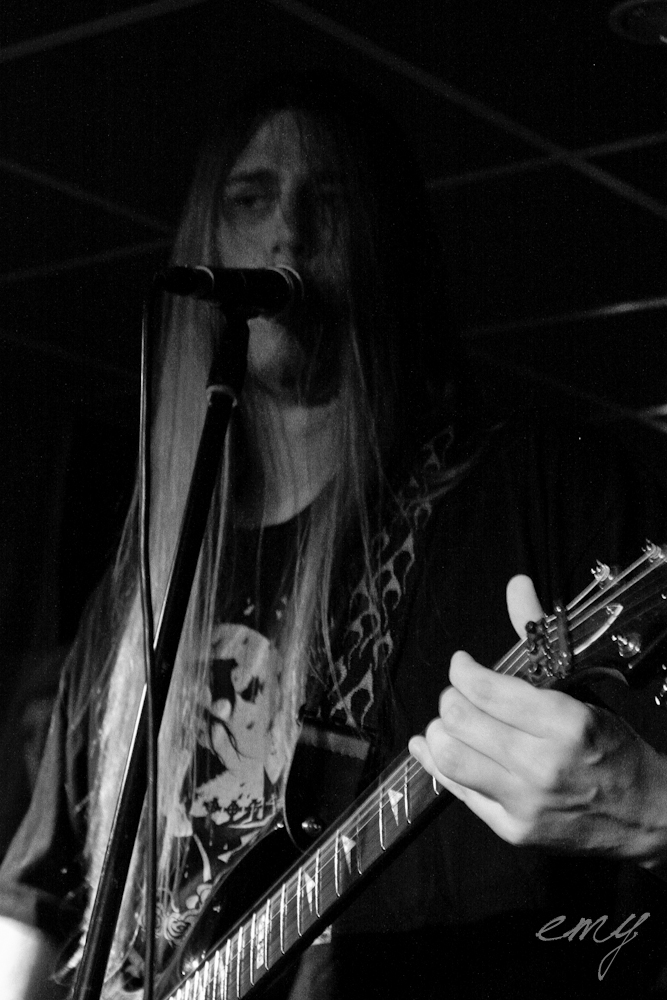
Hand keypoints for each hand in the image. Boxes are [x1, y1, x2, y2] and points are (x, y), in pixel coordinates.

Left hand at [409, 576, 666, 857]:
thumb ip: (541, 640)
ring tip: (452, 720)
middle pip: (458, 720)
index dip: (463, 670)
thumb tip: (516, 584)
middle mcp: (542, 764)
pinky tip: (433, 746)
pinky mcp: (513, 830)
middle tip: (459, 693)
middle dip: (450, 697)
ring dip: (440, 730)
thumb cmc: (613, 747)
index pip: (486, 689)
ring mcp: (525, 802)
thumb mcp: (584, 691)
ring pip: (449, 756)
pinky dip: (435, 762)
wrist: (649, 818)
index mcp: (566, 723)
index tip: (463, 664)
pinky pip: (456, 791)